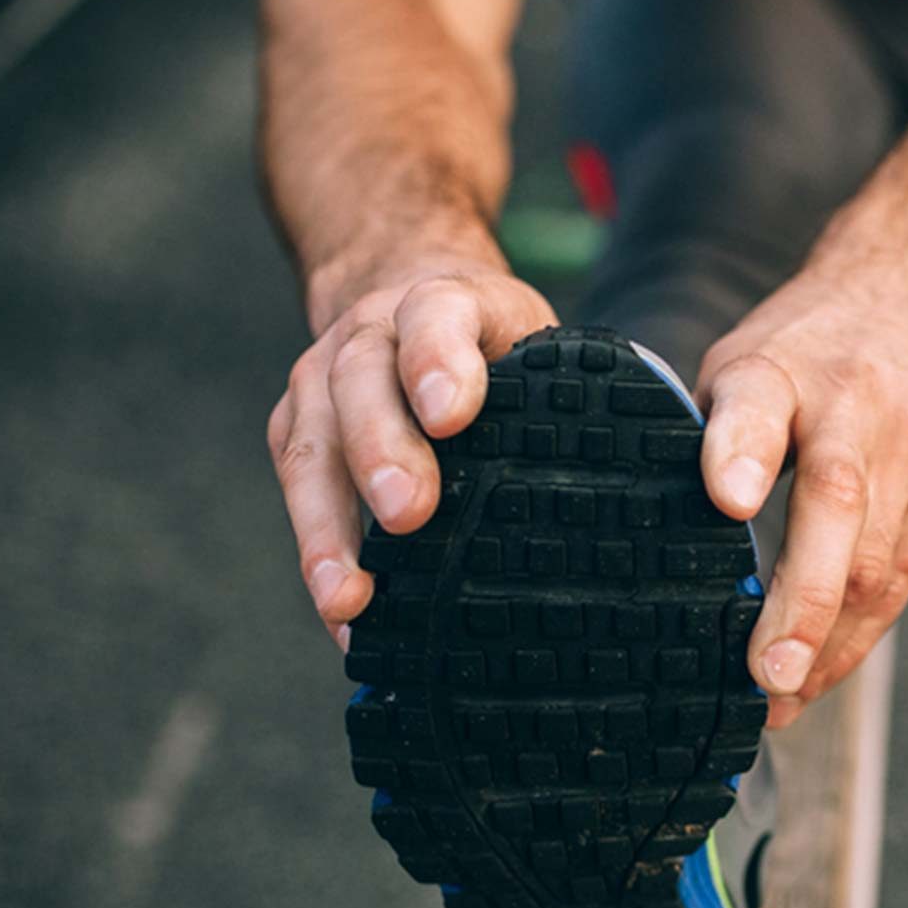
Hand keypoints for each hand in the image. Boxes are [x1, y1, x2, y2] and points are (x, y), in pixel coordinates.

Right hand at [268, 262, 554, 645]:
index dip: (439, 362)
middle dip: (382, 450)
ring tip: (349, 595)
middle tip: (408, 512)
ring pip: (310, 446)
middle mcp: (368, 335)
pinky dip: (319, 557)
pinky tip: (345, 614)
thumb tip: (614, 482)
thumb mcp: (531, 336)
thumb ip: (560, 387)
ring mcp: (320, 382)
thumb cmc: (489, 340)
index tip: (452, 415)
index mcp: (441, 302)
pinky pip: (298, 494)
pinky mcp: (293, 430)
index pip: (437, 315)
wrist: (404, 293)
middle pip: (361, 383)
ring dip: (326, 527)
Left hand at [696, 263, 907, 727]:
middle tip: (765, 677)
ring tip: (778, 704)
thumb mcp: (741, 362)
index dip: (742, 452)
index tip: (728, 501)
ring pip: (879, 562)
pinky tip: (818, 676)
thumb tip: (656, 542)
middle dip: (802, 602)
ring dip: (830, 643)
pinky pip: (903, 578)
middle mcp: (859, 407)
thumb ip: (710, 440)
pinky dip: (858, 635)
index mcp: (783, 367)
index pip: (760, 404)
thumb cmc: (804, 349)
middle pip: (839, 507)